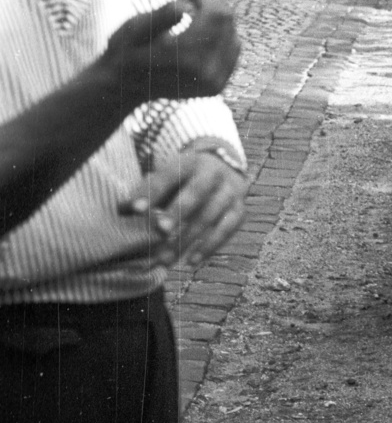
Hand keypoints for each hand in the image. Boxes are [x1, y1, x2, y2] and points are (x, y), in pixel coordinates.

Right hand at [103, 0, 239, 106]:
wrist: (125, 88)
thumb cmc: (125, 52)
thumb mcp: (132, 30)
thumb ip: (158, 18)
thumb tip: (184, 7)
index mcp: (186, 58)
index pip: (215, 14)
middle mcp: (207, 74)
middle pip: (226, 22)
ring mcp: (215, 83)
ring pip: (232, 33)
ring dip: (215, 15)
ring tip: (191, 7)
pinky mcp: (218, 86)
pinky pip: (232, 49)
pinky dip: (221, 33)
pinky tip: (200, 25)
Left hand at [119, 149, 245, 267]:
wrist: (224, 170)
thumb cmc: (184, 179)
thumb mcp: (167, 177)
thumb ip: (147, 191)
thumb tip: (121, 209)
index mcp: (190, 161)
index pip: (168, 176)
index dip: (151, 192)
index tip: (134, 210)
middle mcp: (213, 173)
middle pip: (196, 194)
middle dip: (177, 213)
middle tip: (160, 231)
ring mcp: (230, 192)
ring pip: (210, 216)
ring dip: (187, 239)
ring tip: (166, 259)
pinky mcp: (240, 210)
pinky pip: (226, 230)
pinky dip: (209, 247)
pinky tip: (192, 261)